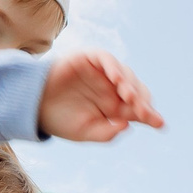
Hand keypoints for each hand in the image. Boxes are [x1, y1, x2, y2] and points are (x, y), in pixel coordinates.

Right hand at [37, 48, 165, 142]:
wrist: (32, 106)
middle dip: (142, 102)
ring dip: (130, 85)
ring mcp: (101, 73)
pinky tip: (116, 80)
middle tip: (143, 112)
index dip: (150, 115)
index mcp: (113, 108)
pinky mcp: (89, 59)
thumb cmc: (59, 120)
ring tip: (129, 97)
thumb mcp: (84, 133)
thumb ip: (105, 133)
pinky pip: (107, 59)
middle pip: (136, 92)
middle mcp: (111, 89)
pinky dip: (114, 67)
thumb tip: (128, 125)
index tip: (160, 124)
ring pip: (125, 74)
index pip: (138, 109)